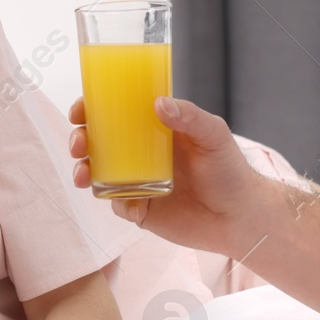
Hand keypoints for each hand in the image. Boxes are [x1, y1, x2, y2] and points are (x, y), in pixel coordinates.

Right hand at [69, 95, 262, 257]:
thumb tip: (158, 103)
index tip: (80, 110)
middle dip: (79, 140)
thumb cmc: (230, 170)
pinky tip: (133, 206)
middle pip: (98, 142)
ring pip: (99, 173)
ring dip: (84, 172)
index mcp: (154, 129)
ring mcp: (137, 181)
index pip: (115, 113)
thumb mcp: (214, 135)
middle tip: (78, 144)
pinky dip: (119, 204)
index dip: (91, 109)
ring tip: (84, 177)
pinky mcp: (141, 209)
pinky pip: (118, 205)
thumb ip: (190, 117)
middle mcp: (141, 154)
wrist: (240, 216)